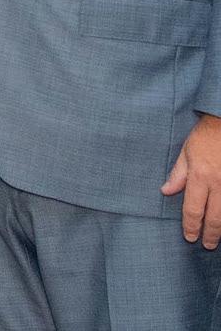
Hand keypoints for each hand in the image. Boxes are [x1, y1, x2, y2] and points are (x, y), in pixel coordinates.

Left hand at [163, 114, 220, 245]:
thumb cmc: (204, 136)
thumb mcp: (186, 152)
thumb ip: (178, 174)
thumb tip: (166, 191)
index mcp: (200, 176)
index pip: (193, 209)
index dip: (191, 226)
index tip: (189, 237)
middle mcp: (219, 184)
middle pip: (215, 218)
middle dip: (210, 235)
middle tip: (207, 245)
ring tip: (218, 239)